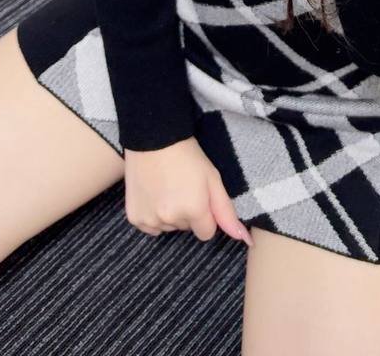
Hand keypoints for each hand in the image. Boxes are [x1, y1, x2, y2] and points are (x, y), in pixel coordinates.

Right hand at [123, 137, 252, 246]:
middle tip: (182, 187)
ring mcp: (151, 219)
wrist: (154, 139)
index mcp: (194, 211)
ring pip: (168, 228)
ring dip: (170, 214)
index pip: (206, 233)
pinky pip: (150, 227)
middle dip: (187, 213)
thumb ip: (227, 213)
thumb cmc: (188, 156)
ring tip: (167, 187)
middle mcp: (172, 219)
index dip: (205, 215)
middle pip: (186, 229)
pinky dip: (153, 216)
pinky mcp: (134, 218)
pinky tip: (154, 194)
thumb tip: (245, 239)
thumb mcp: (213, 179)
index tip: (199, 197)